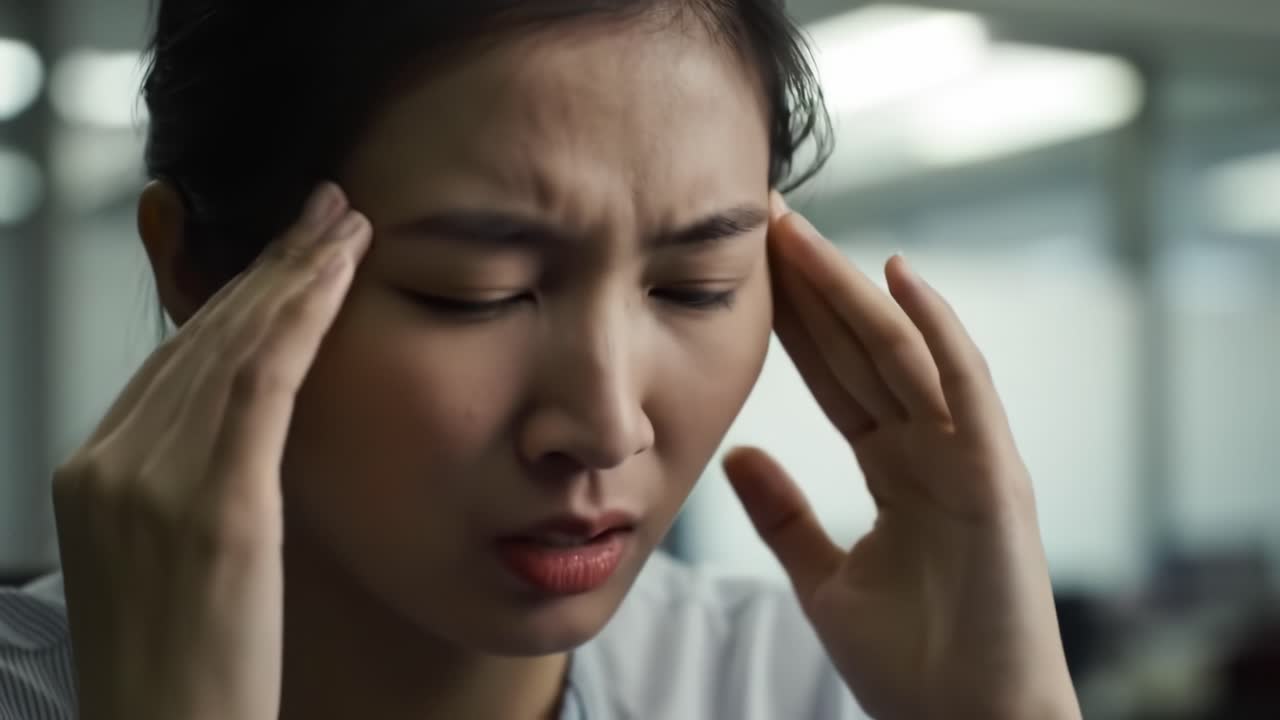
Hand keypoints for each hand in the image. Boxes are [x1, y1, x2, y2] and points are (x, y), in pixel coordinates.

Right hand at [52, 184, 370, 719]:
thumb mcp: (168, 560)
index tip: (290, 254)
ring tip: (343, 222)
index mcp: (93, 474)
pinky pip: (261, 381)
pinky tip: (336, 270)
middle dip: (272, 266)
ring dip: (296, 273)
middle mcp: (109, 464)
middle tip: (325, 208)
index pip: (176, 362)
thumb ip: (192, 481)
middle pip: (202, 337)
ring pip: (233, 344)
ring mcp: (151, 482)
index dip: (239, 298)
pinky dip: (302, 315)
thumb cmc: (187, 671)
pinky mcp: (210, 506)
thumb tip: (247, 423)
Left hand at [723, 194, 1080, 719]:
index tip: (746, 266)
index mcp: (896, 467)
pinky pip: (965, 390)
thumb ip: (785, 515)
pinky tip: (898, 278)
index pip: (834, 375)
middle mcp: (933, 448)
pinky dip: (936, 332)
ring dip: (852, 289)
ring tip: (798, 231)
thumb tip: (738, 453)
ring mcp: (967, 457)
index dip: (791, 321)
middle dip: (810, 284)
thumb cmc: (911, 664)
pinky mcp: (996, 479)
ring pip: (903, 353)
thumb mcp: (822, 579)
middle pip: (861, 349)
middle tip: (762, 216)